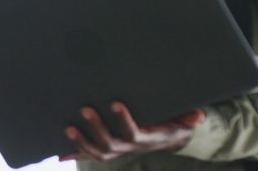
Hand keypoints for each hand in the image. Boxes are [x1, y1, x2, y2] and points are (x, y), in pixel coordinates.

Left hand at [59, 102, 203, 161]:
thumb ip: (187, 118)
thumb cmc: (170, 125)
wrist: (162, 138)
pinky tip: (59, 153)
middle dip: (96, 128)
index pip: (133, 132)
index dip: (124, 120)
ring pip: (96, 152)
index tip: (115, 103)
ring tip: (68, 128)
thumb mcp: (181, 121)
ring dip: (81, 142)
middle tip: (85, 109)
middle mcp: (127, 148)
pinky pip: (88, 154)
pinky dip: (74, 153)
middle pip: (110, 143)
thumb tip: (198, 115)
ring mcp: (115, 151)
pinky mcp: (105, 151)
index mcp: (144, 138)